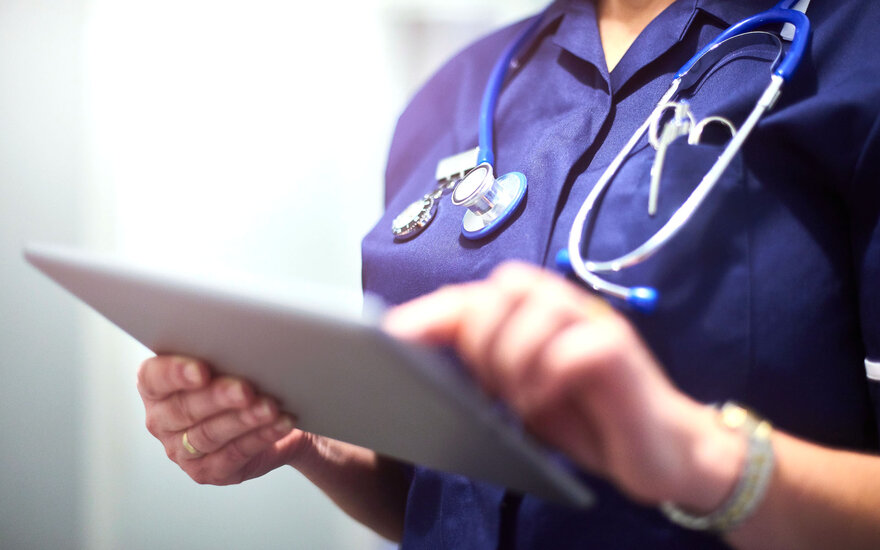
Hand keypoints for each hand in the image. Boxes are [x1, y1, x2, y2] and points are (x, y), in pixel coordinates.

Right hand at [137, 355, 310, 484]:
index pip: (154, 378)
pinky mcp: (207, 472)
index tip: (201, 370)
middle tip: (245, 389)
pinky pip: (234, 454)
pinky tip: (279, 423)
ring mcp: (181, 451)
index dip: (175, 374)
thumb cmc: (241, 379)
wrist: (272, 418)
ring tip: (269, 407)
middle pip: (184, 409)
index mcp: (156, 387)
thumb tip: (241, 346)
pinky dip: (261, 437)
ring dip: (243, 420)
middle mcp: (162, 420)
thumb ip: (221, 354)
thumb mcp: (226, 363)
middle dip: (218, 398)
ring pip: (210, 435)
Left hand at [383, 262, 742, 508]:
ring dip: (513, 359)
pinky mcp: (620, 350)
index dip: (429, 313)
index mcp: (535, 311)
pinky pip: (573, 346)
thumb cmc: (586, 417)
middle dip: (481, 339)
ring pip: (533, 308)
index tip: (390, 336)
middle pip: (501, 289)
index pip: (473, 296)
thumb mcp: (523, 392)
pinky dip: (548, 376)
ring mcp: (595, 322)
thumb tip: (427, 364)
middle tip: (491, 385)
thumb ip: (487, 368)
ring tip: (519, 399)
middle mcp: (564, 305)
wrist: (660, 449)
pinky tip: (544, 403)